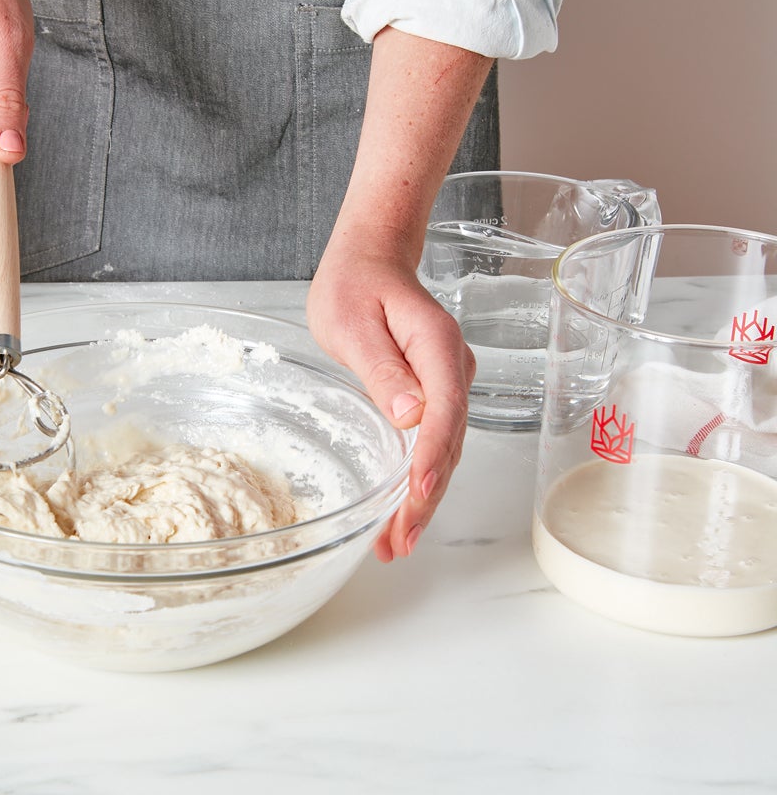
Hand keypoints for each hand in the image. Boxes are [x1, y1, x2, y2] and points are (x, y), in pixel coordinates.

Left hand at [307, 231, 473, 561]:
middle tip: (399, 540)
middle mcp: (452, 369)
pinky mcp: (434, 397)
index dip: (431, 454)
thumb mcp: (353, 321)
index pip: (444, 408)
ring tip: (396, 544)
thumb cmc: (356, 285)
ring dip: (423, 499)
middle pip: (449, 441)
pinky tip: (400, 513)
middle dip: (426, 495)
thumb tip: (409, 413)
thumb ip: (382, 367)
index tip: (416, 491)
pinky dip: (418, 480)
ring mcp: (447, 385)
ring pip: (444, 450)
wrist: (370, 260)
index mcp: (436, 346)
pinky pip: (432, 444)